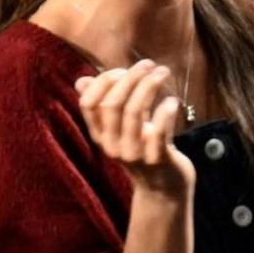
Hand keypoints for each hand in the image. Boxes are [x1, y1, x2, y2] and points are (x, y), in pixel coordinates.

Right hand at [76, 61, 193, 199]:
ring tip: (163, 72)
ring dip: (149, 87)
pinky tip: (172, 102)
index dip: (104, 81)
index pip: (88, 103)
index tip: (123, 69)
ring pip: (134, 114)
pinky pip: (157, 133)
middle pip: (112, 104)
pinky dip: (164, 114)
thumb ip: (106, 105)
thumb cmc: (144, 148)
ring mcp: (133, 154)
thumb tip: (81, 81)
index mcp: (101, 134)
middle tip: (148, 64)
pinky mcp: (157, 160)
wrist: (164, 188)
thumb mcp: (122, 128)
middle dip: (130, 79)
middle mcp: (111, 145)